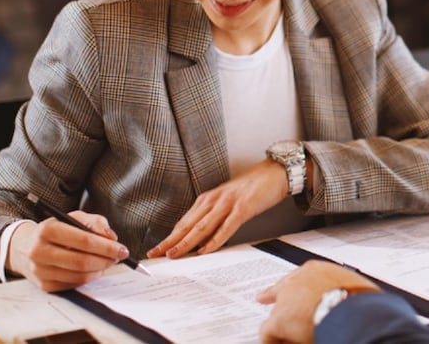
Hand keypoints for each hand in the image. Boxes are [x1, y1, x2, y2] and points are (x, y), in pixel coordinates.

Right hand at [7, 210, 128, 291]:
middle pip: (82, 261)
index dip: (107, 246)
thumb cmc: (57, 230)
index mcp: (47, 230)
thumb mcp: (74, 218)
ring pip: (79, 275)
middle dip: (106, 260)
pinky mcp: (44, 285)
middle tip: (119, 256)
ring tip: (107, 262)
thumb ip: (96, 223)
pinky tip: (94, 269)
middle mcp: (39, 251)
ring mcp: (40, 271)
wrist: (25, 247)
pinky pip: (74, 284)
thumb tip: (112, 238)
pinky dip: (89, 278)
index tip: (122, 248)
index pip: (84, 240)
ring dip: (100, 270)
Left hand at [147, 160, 288, 258]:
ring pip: (202, 227)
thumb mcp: (227, 202)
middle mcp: (213, 200)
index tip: (156, 250)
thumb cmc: (251, 189)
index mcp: (207, 199)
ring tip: (174, 254)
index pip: (184, 222)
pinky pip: (226, 227)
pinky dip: (214, 240)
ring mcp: (227, 204)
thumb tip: (201, 240)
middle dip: (170, 241)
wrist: (274, 172)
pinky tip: (205, 250)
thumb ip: (214, 217)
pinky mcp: (243, 207)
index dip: (169, 237)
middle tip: (155, 255)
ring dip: (186, 242)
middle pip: (188, 225)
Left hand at [257, 260, 378, 343]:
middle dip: (276, 299)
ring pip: (277, 315)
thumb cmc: (361, 301)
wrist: (356, 312)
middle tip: (263, 297)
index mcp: (316, 270)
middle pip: (281, 292)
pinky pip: (268, 334)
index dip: (287, 285)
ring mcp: (286, 300)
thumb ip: (342, 290)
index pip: (296, 276)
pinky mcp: (279, 320)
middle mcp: (297, 281)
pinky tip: (279, 343)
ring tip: (292, 336)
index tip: (277, 286)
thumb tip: (349, 301)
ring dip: (284, 326)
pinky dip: (273, 341)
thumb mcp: (354, 287)